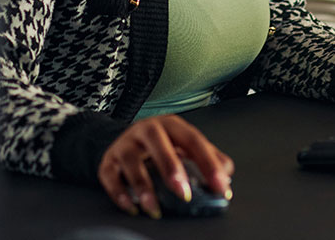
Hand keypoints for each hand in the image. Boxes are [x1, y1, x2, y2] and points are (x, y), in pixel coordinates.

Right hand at [97, 115, 233, 217]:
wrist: (126, 142)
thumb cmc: (162, 147)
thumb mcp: (185, 146)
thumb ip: (209, 158)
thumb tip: (227, 174)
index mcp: (171, 125)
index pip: (193, 140)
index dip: (208, 164)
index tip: (220, 187)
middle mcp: (146, 130)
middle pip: (158, 142)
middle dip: (171, 168)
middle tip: (184, 193)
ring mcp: (125, 144)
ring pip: (131, 161)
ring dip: (143, 186)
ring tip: (155, 208)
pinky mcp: (108, 160)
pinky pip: (110, 175)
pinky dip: (120, 193)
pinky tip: (132, 207)